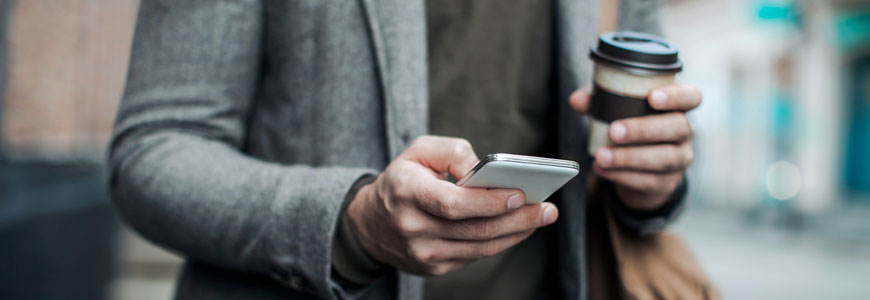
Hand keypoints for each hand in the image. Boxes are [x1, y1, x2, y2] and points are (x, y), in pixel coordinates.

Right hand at [346, 136, 558, 275]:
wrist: (369, 223)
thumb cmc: (403, 179)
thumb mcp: (419, 151)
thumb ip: (454, 152)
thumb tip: (486, 171)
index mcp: (407, 192)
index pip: (452, 203)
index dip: (488, 202)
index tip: (520, 193)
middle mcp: (413, 227)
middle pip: (474, 229)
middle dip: (518, 219)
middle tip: (548, 208)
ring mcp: (423, 253)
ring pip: (480, 248)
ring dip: (517, 233)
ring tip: (542, 216)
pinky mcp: (433, 268)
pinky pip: (475, 256)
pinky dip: (501, 241)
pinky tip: (519, 227)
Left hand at [569, 84, 700, 209]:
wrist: (638, 171)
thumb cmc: (629, 128)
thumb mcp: (614, 110)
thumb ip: (598, 101)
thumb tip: (577, 100)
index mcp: (677, 108)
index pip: (691, 97)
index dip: (676, 96)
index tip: (653, 98)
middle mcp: (685, 132)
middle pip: (677, 127)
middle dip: (644, 129)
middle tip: (614, 131)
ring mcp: (680, 159)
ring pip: (664, 158)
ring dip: (630, 157)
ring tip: (601, 155)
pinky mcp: (666, 182)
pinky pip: (649, 180)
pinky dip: (622, 175)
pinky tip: (602, 169)